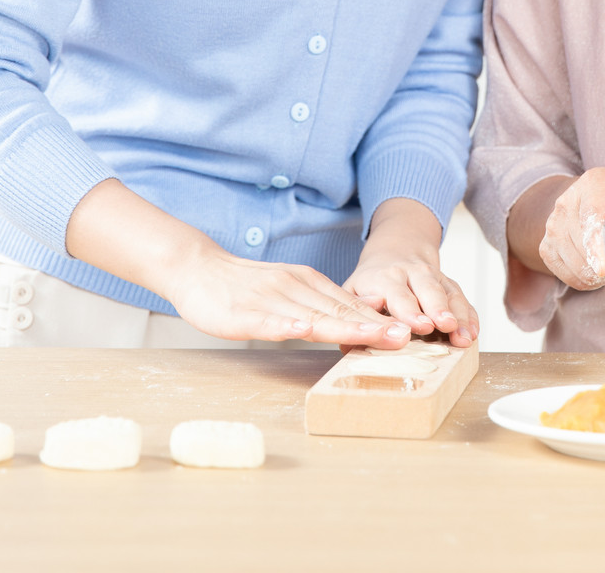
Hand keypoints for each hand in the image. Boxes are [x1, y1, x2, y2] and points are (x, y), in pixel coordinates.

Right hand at [162, 248, 415, 347]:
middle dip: (373, 326)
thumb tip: (351, 324)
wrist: (196, 267)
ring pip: (311, 316)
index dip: (378, 320)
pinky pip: (267, 321)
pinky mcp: (242, 313)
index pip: (348, 305)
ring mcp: (269, 299)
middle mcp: (293, 288)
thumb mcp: (287, 290)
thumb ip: (315, 306)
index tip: (409, 332)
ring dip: (343, 328)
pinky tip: (303, 331)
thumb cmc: (242, 286)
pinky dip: (286, 326)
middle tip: (405, 338)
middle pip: (338, 311)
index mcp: (306, 284)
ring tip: (371, 337)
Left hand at [344, 197, 477, 346]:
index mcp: (385, 277)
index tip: (421, 326)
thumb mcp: (354, 291)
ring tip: (465, 337)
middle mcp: (412, 273)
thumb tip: (354, 337)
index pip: (398, 294)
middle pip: (428, 290)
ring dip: (459, 315)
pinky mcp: (448, 283)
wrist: (394, 250)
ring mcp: (433, 276)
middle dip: (438, 308)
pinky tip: (472, 332)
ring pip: (449, 293)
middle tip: (446, 326)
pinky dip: (469, 315)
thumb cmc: (371, 282)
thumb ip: (355, 312)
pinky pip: (462, 298)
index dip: (409, 310)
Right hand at [536, 168, 604, 290]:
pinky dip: (585, 281)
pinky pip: (566, 275)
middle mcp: (566, 203)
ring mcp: (552, 226)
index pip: (590, 216)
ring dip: (598, 275)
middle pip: (581, 246)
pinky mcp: (546, 246)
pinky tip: (598, 270)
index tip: (603, 268)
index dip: (595, 244)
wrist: (593, 198)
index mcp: (592, 184)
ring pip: (574, 265)